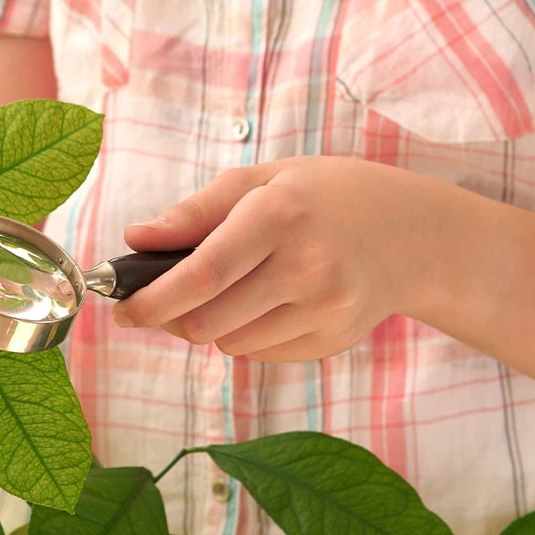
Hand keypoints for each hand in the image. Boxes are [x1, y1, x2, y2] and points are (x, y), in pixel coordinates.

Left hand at [112, 156, 457, 361]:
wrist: (412, 233)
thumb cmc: (324, 198)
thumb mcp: (262, 181)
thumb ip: (195, 212)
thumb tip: (135, 238)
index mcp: (280, 215)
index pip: (201, 274)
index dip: (152, 300)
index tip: (121, 310)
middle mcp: (306, 267)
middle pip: (206, 322)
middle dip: (171, 318)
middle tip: (162, 300)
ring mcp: (325, 310)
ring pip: (229, 343)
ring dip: (212, 324)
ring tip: (238, 287)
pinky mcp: (333, 340)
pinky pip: (259, 353)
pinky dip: (247, 334)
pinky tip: (273, 302)